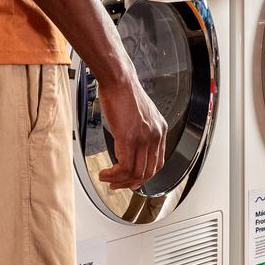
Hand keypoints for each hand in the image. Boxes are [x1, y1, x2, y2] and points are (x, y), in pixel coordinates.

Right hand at [96, 70, 167, 190]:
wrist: (118, 80)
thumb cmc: (124, 91)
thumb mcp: (139, 113)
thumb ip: (140, 129)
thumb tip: (129, 142)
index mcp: (160, 129)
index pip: (157, 162)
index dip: (144, 175)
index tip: (132, 179)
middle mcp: (155, 135)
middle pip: (148, 171)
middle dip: (131, 182)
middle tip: (117, 184)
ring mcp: (143, 138)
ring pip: (136, 173)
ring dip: (120, 181)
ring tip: (107, 179)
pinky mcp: (129, 139)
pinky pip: (124, 167)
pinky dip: (113, 175)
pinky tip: (105, 173)